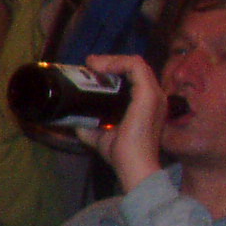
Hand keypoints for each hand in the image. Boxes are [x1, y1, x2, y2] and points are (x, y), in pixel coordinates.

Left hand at [74, 50, 166, 192]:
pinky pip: (136, 67)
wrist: (132, 166)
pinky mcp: (148, 95)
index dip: (113, 69)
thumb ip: (89, 126)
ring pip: (135, 63)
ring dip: (112, 59)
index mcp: (146, 103)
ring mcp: (154, 95)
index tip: (90, 69)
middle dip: (110, 62)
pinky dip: (118, 62)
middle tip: (88, 65)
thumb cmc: (121, 153)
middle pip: (134, 67)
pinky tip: (100, 66)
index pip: (134, 76)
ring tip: (92, 64)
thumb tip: (71, 119)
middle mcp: (154, 96)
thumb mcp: (100, 135)